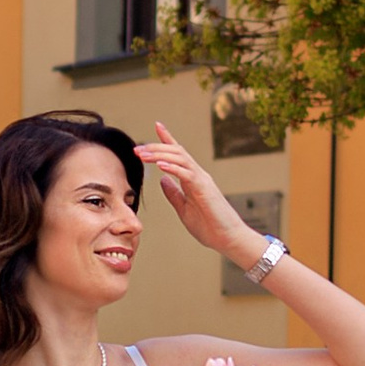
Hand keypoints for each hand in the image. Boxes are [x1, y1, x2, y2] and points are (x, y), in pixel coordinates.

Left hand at [133, 123, 259, 268]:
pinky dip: (173, 167)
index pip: (178, 154)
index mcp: (193, 179)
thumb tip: (162, 179)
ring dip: (160, 154)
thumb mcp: (183, 209)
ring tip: (143, 155)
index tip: (157, 126)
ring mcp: (202, 180)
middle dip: (155, 148)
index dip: (167, 140)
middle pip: (176, 152)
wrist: (228, 239)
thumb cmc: (209, 226)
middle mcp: (198, 175)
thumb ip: (173, 194)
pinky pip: (187, 174)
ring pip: (180, 158)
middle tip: (137, 149)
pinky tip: (160, 166)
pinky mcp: (204, 189)